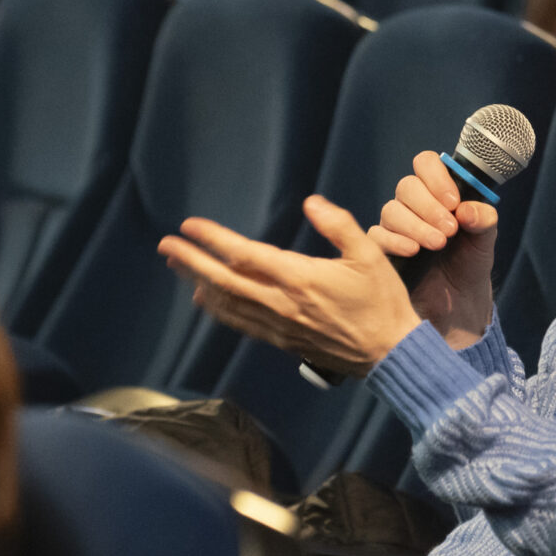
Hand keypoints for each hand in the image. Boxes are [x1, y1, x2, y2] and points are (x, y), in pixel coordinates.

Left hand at [158, 196, 422, 377]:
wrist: (389, 353)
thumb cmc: (382, 300)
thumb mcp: (370, 254)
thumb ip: (339, 225)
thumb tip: (311, 203)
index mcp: (300, 278)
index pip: (244, 255)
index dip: (213, 239)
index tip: (190, 226)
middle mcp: (281, 302)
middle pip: (225, 280)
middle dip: (192, 261)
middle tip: (166, 245)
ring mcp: (279, 324)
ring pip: (228, 303)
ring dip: (199, 283)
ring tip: (178, 266)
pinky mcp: (282, 340)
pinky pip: (242, 323)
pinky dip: (219, 310)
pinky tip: (206, 300)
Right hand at [371, 153, 498, 346]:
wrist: (459, 302)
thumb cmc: (470, 263)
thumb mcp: (485, 239)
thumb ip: (483, 219)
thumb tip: (466, 210)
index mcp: (438, 192)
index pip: (426, 164)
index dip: (436, 177)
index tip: (454, 201)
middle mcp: (414, 204)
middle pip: (407, 186)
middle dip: (429, 206)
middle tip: (450, 230)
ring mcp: (396, 225)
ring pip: (391, 210)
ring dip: (416, 225)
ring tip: (438, 244)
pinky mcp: (383, 248)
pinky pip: (377, 235)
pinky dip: (395, 241)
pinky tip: (414, 251)